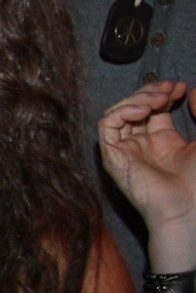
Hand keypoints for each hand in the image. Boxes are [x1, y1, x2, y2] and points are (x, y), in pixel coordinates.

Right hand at [98, 79, 195, 272]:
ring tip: (160, 97)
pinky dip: (122, 112)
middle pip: (135, 107)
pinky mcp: (112, 157)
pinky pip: (106, 125)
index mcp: (163, 142)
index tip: (181, 86)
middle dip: (151, 91)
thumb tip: (191, 89)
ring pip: (118, 112)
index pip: (154, 108)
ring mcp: (126, 150)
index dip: (164, 92)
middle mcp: (141, 144)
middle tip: (170, 87)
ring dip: (137, 99)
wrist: (188, 206)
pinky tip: (144, 110)